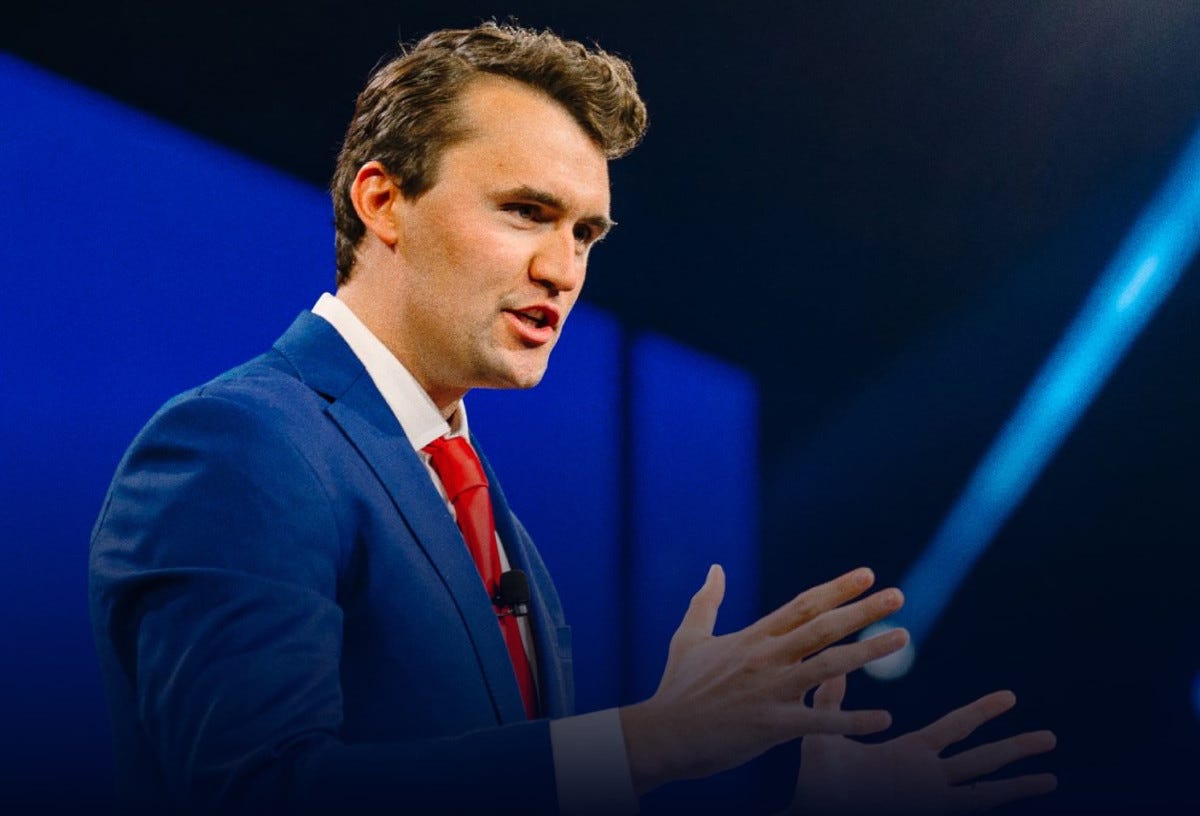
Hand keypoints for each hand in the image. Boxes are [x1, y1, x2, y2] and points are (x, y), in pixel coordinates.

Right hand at [620, 565, 907, 795]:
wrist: (663, 734)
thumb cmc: (676, 688)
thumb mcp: (689, 638)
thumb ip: (706, 601)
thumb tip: (715, 567)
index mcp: (753, 637)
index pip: (803, 605)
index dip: (837, 589)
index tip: (867, 574)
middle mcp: (767, 657)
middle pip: (824, 627)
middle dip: (864, 610)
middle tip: (898, 595)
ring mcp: (771, 690)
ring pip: (830, 665)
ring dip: (870, 651)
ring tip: (902, 638)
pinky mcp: (773, 725)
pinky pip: (821, 721)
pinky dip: (854, 721)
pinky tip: (885, 719)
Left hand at [792, 675, 1056, 813]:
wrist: (807, 797)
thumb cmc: (811, 773)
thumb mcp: (828, 730)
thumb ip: (833, 702)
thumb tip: (836, 668)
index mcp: (908, 755)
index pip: (954, 729)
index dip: (982, 713)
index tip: (1011, 697)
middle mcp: (926, 778)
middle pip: (982, 758)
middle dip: (1016, 748)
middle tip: (1051, 737)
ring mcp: (927, 800)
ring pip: (984, 786)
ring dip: (1018, 782)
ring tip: (1052, 775)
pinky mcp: (925, 811)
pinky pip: (969, 806)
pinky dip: (998, 802)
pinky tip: (1027, 796)